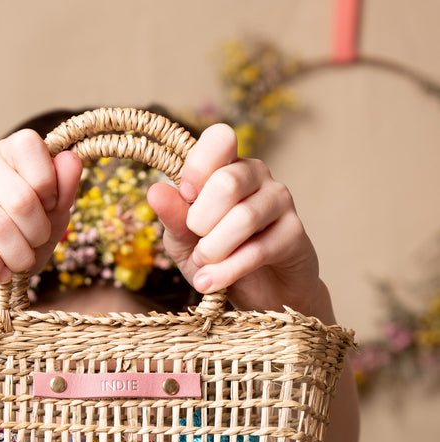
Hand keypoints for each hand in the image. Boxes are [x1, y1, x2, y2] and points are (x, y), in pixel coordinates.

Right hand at [0, 130, 82, 298]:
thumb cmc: (8, 249)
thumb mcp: (47, 226)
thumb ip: (62, 194)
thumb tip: (72, 160)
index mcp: (4, 153)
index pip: (29, 145)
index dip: (48, 187)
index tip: (47, 214)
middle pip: (20, 194)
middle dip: (35, 234)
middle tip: (31, 251)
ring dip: (15, 254)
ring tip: (16, 267)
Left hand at [148, 124, 331, 319]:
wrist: (260, 293)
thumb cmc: (220, 258)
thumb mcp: (185, 241)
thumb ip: (174, 217)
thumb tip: (155, 191)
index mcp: (227, 165)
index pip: (219, 139)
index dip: (196, 168)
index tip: (186, 197)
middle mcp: (256, 174)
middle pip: (226, 183)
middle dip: (201, 222)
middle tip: (197, 243)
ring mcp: (279, 200)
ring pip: (243, 218)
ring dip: (213, 251)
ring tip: (204, 266)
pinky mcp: (295, 232)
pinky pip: (257, 250)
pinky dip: (227, 271)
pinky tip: (210, 283)